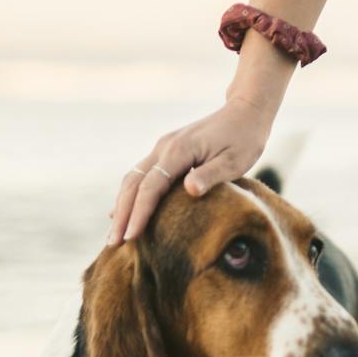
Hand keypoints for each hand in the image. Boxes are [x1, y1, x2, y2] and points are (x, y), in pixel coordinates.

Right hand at [107, 96, 275, 246]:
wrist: (245, 112)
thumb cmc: (244, 139)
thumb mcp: (235, 161)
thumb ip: (211, 176)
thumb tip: (190, 190)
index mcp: (179, 151)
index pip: (151, 187)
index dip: (139, 213)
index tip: (131, 236)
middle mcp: (164, 148)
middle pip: (133, 184)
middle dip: (122, 215)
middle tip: (113, 244)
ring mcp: (163, 148)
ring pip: (132, 179)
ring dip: (122, 206)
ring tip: (115, 235)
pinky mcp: (167, 152)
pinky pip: (141, 175)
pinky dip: (130, 196)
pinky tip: (122, 212)